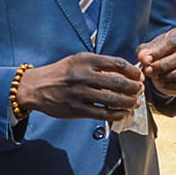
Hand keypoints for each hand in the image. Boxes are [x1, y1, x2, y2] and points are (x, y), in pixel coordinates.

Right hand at [18, 54, 144, 121]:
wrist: (36, 87)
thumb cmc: (60, 73)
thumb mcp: (77, 61)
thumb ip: (99, 65)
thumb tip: (125, 73)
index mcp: (85, 60)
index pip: (117, 63)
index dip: (132, 71)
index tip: (138, 75)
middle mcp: (83, 75)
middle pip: (118, 82)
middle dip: (134, 88)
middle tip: (139, 90)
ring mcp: (80, 93)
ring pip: (113, 99)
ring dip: (129, 102)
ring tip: (134, 102)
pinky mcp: (77, 109)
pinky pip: (103, 113)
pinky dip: (117, 114)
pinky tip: (123, 113)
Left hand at [137, 27, 175, 98]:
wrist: (165, 63)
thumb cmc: (158, 52)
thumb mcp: (148, 48)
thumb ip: (144, 52)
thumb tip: (144, 58)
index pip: (173, 42)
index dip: (158, 52)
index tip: (146, 60)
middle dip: (164, 66)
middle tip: (149, 71)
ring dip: (169, 76)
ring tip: (155, 77)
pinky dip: (173, 86)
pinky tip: (162, 84)